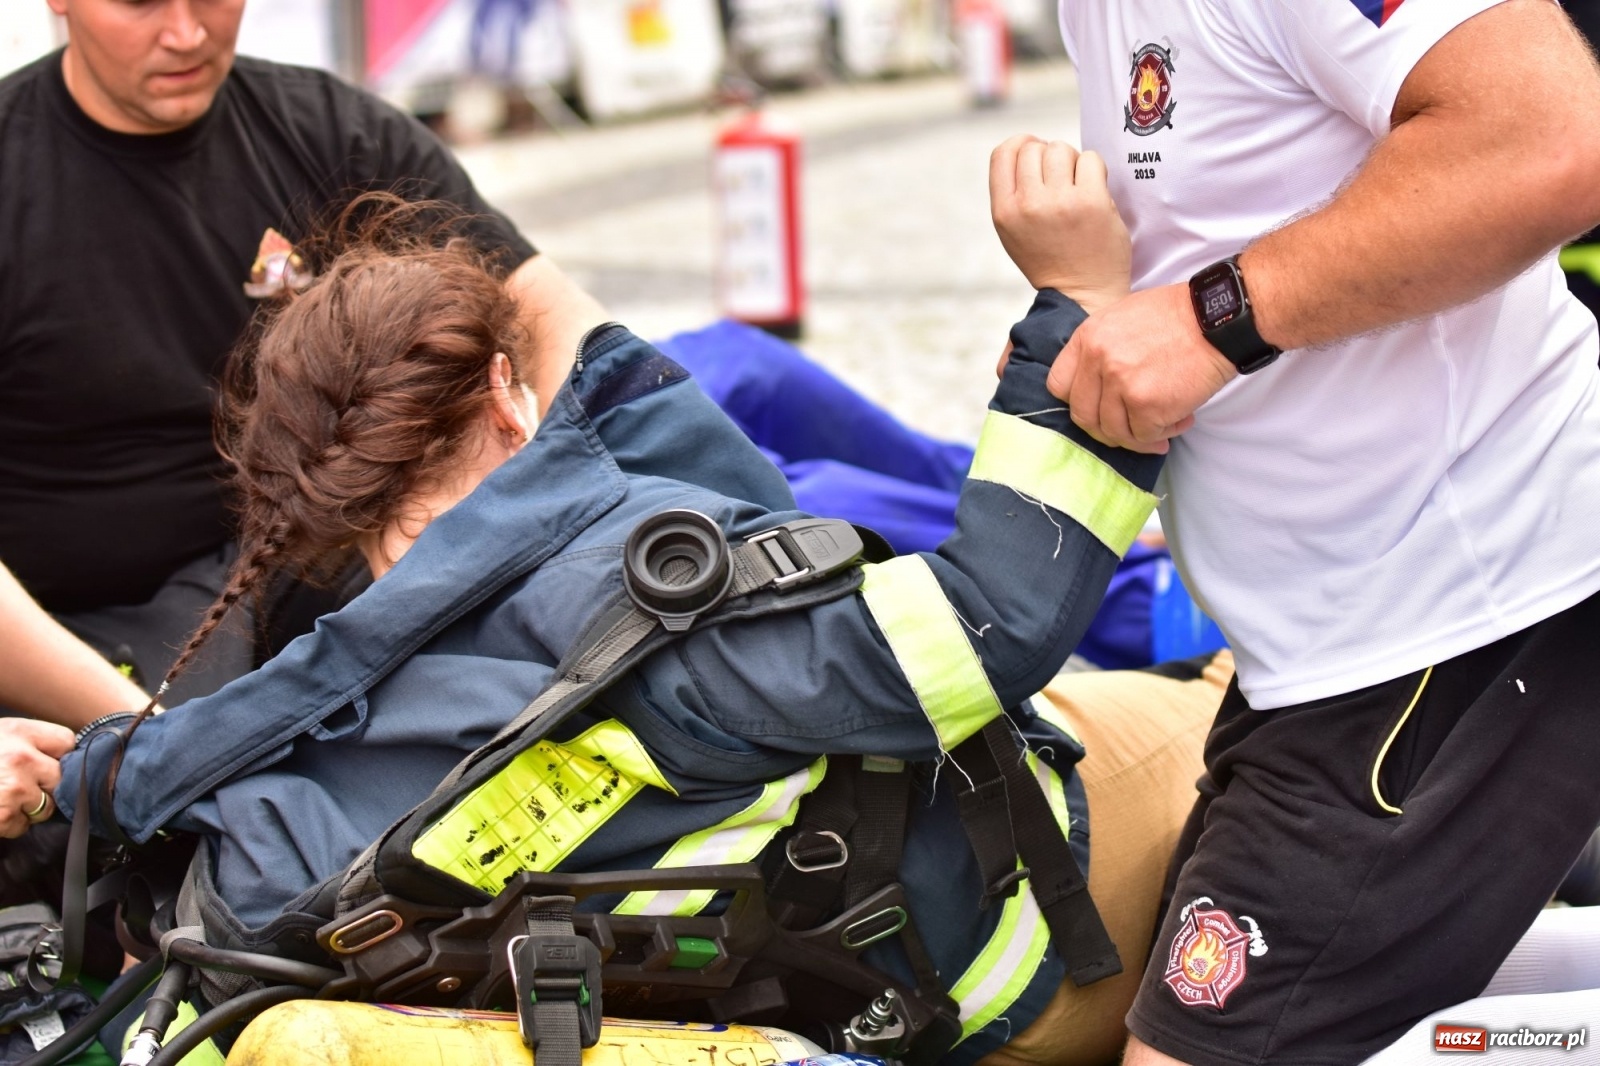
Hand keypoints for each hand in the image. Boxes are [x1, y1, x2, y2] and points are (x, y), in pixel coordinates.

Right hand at [0, 719, 72, 837]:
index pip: (67, 743)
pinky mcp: (3, 816)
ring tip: (1, 797)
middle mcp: (21, 758)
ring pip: (45, 807)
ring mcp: (14, 789)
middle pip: (60, 778)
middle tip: (20, 784)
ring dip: (28, 808)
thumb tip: (65, 759)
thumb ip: (28, 742)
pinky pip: (22, 826)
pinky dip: (9, 824)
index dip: (59, 755)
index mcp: (20, 732)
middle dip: (45, 786)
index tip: (47, 760)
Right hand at [990, 135, 1131, 313]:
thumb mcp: (1013, 231)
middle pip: (1034, 148)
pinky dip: (1093, 169)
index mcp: (1004, 212)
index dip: (1021, 144)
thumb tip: (1028, 145)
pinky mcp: (1092, 201)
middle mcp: (1028, 205)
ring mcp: (1060, 202)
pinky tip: (1093, 191)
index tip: (1035, 151)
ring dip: (1071, 162)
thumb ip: (1012, 193)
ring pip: (1061, 149)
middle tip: (1061, 180)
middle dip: (1048, 156)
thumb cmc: (1050, 259)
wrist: (1083, 294)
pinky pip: (1090, 158)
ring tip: (1076, 186)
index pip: (1003, 153)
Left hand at [1048, 284, 1236, 453]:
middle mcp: (1098, 361)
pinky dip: (1164, 433)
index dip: (1078, 402)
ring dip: (1139, 435)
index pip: (1059, 386)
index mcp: (1088, 338)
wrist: (1218, 319)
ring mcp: (1121, 384)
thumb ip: (1101, 350)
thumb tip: (1094, 386)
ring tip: (1165, 423)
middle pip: (1083, 416)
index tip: (1097, 407)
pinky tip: (1182, 418)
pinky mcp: (1146, 405)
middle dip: (1106, 429)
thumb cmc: (1179, 317)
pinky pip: (1145, 435)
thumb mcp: (1123, 318)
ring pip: (1114, 431)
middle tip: (1130, 429)